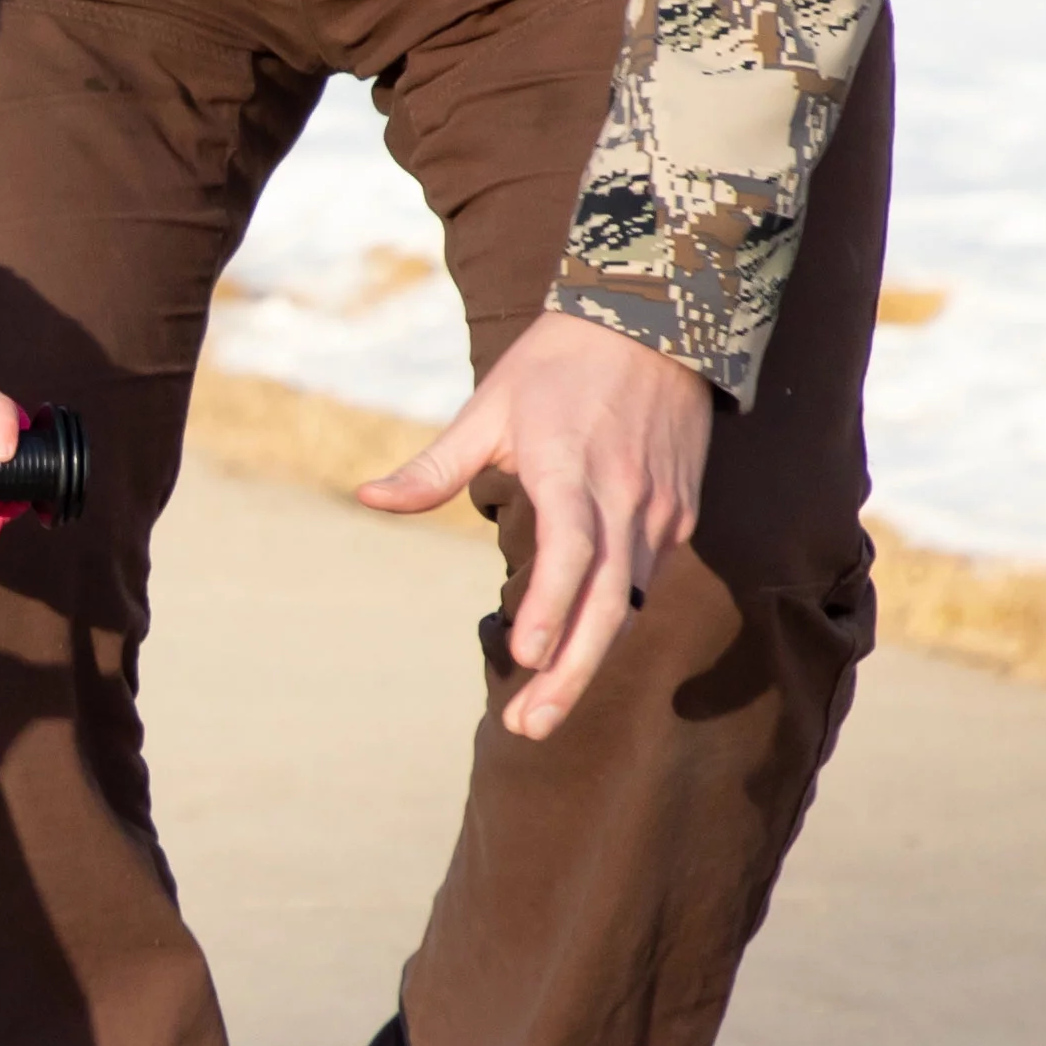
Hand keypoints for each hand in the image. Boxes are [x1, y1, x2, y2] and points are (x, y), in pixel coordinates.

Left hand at [357, 309, 711, 739]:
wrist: (660, 316)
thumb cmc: (559, 363)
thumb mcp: (488, 406)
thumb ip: (432, 468)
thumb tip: (365, 499)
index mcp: (571, 466)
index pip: (572, 549)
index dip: (552, 604)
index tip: (527, 654)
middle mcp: (624, 497)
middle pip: (608, 602)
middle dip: (570, 673)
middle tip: (529, 729)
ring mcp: (659, 510)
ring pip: (629, 603)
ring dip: (588, 662)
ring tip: (542, 713)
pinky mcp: (680, 515)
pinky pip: (644, 581)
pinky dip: (612, 623)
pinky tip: (577, 658)